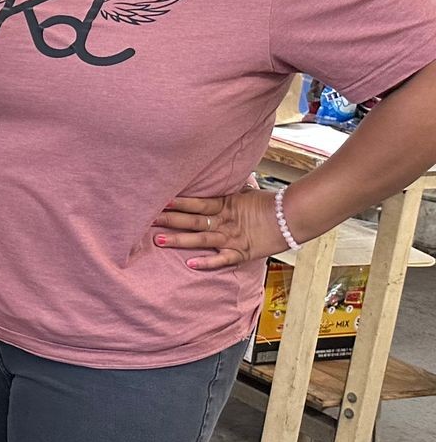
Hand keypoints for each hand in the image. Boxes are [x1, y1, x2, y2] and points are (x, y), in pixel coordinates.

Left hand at [152, 189, 288, 270]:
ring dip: (180, 240)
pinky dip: (208, 262)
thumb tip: (214, 178)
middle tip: (147, 219)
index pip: (197, 202)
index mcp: (226, 205)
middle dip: (170, 220)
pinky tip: (191, 264)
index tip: (158, 200)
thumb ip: (228, 190)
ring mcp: (233, 238)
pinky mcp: (242, 252)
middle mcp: (226, 221)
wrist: (295, 217)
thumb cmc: (269, 204)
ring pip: (202, 239)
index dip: (178, 202)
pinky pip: (223, 259)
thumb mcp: (246, 194)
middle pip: (193, 220)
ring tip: (158, 240)